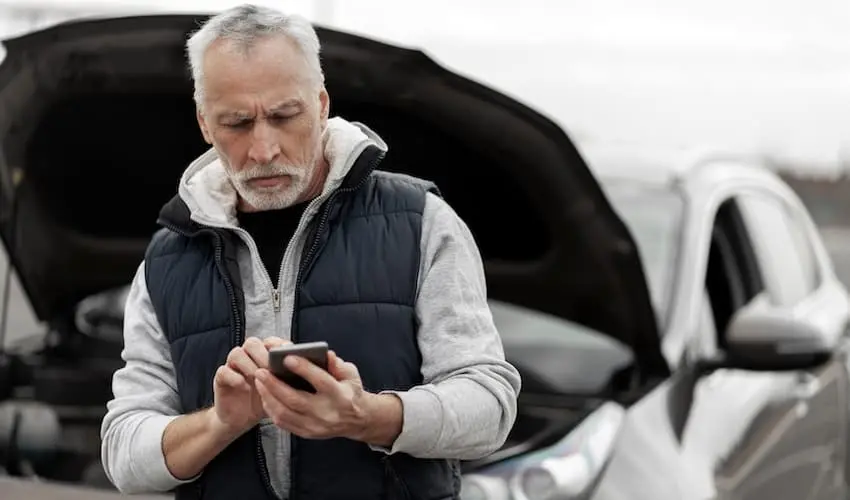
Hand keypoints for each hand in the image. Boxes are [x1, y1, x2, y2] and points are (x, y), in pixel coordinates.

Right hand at [211, 336, 289, 434]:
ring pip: (236, 353)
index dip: (278, 344)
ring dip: (249, 364)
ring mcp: (233, 366)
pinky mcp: (221, 378)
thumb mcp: (280, 391)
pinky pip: (223, 371)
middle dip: (263, 354)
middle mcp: (248, 357)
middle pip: (252, 343)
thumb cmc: (264, 402)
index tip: (287, 352)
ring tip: (258, 377)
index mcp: (264, 356)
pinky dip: (234, 377)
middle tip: (271, 367)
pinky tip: (245, 387)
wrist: (242, 419)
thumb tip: (307, 370)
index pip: (270, 341)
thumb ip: (289, 379)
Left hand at [254, 351, 374, 440]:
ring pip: (285, 413)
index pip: (320, 381)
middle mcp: (327, 413)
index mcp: (340, 396)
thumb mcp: (351, 375)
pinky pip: (283, 423)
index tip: (287, 357)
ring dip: (268, 397)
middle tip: (261, 371)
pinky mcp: (307, 433)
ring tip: (259, 381)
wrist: (356, 421)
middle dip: (275, 385)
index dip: (303, 369)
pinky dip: (271, 409)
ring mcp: (315, 426)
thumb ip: (338, 365)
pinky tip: (265, 396)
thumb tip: (326, 355)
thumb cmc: (350, 392)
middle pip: (295, 400)